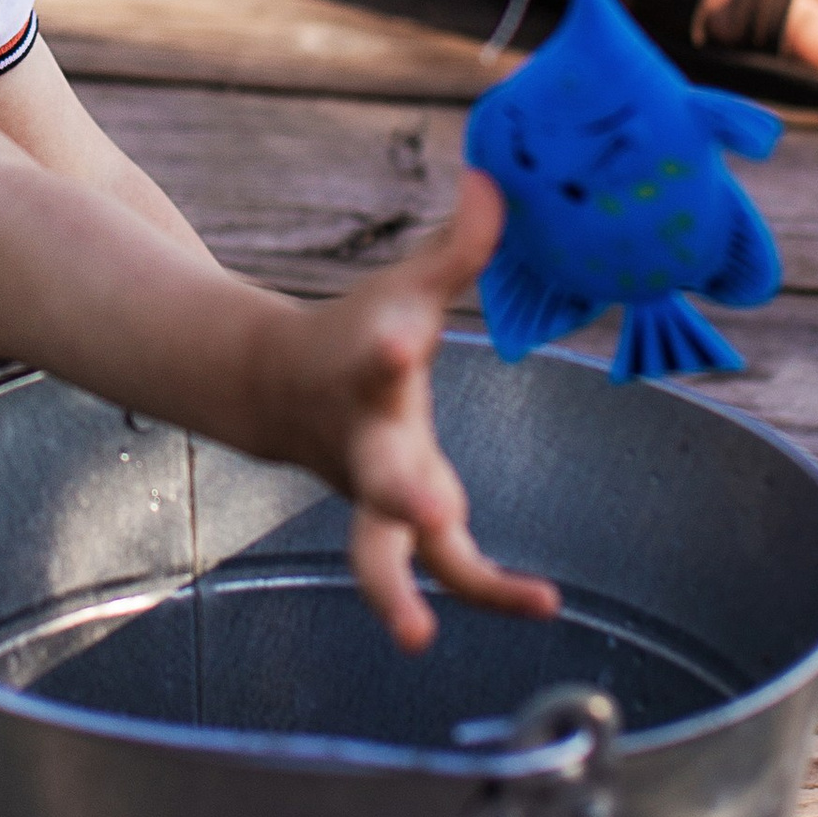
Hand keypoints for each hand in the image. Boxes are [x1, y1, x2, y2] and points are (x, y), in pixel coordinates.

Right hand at [265, 169, 562, 650]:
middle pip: (377, 472)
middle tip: (431, 511)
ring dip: (399, 592)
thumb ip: (458, 246)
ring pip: (380, 550)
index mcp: (366, 367)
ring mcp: (372, 491)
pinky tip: (543, 603)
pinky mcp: (394, 527)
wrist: (274, 389)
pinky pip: (440, 571)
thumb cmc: (356, 331)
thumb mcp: (403, 286)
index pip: (375, 352)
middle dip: (403, 493)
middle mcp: (365, 438)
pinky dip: (488, 591)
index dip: (387, 344)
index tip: (400, 335)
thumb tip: (500, 180)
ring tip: (416, 636)